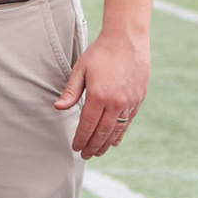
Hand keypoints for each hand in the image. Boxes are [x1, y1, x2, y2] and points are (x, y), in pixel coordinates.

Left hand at [54, 29, 150, 158]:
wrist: (127, 41)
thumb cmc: (100, 53)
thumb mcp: (80, 69)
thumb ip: (71, 91)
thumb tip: (59, 107)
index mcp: (98, 96)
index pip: (88, 125)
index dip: (81, 138)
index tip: (76, 148)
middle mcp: (116, 102)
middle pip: (103, 132)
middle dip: (93, 146)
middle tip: (85, 156)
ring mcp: (129, 102)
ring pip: (117, 130)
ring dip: (107, 144)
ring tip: (98, 152)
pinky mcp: (138, 100)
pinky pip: (128, 122)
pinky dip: (120, 133)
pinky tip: (114, 141)